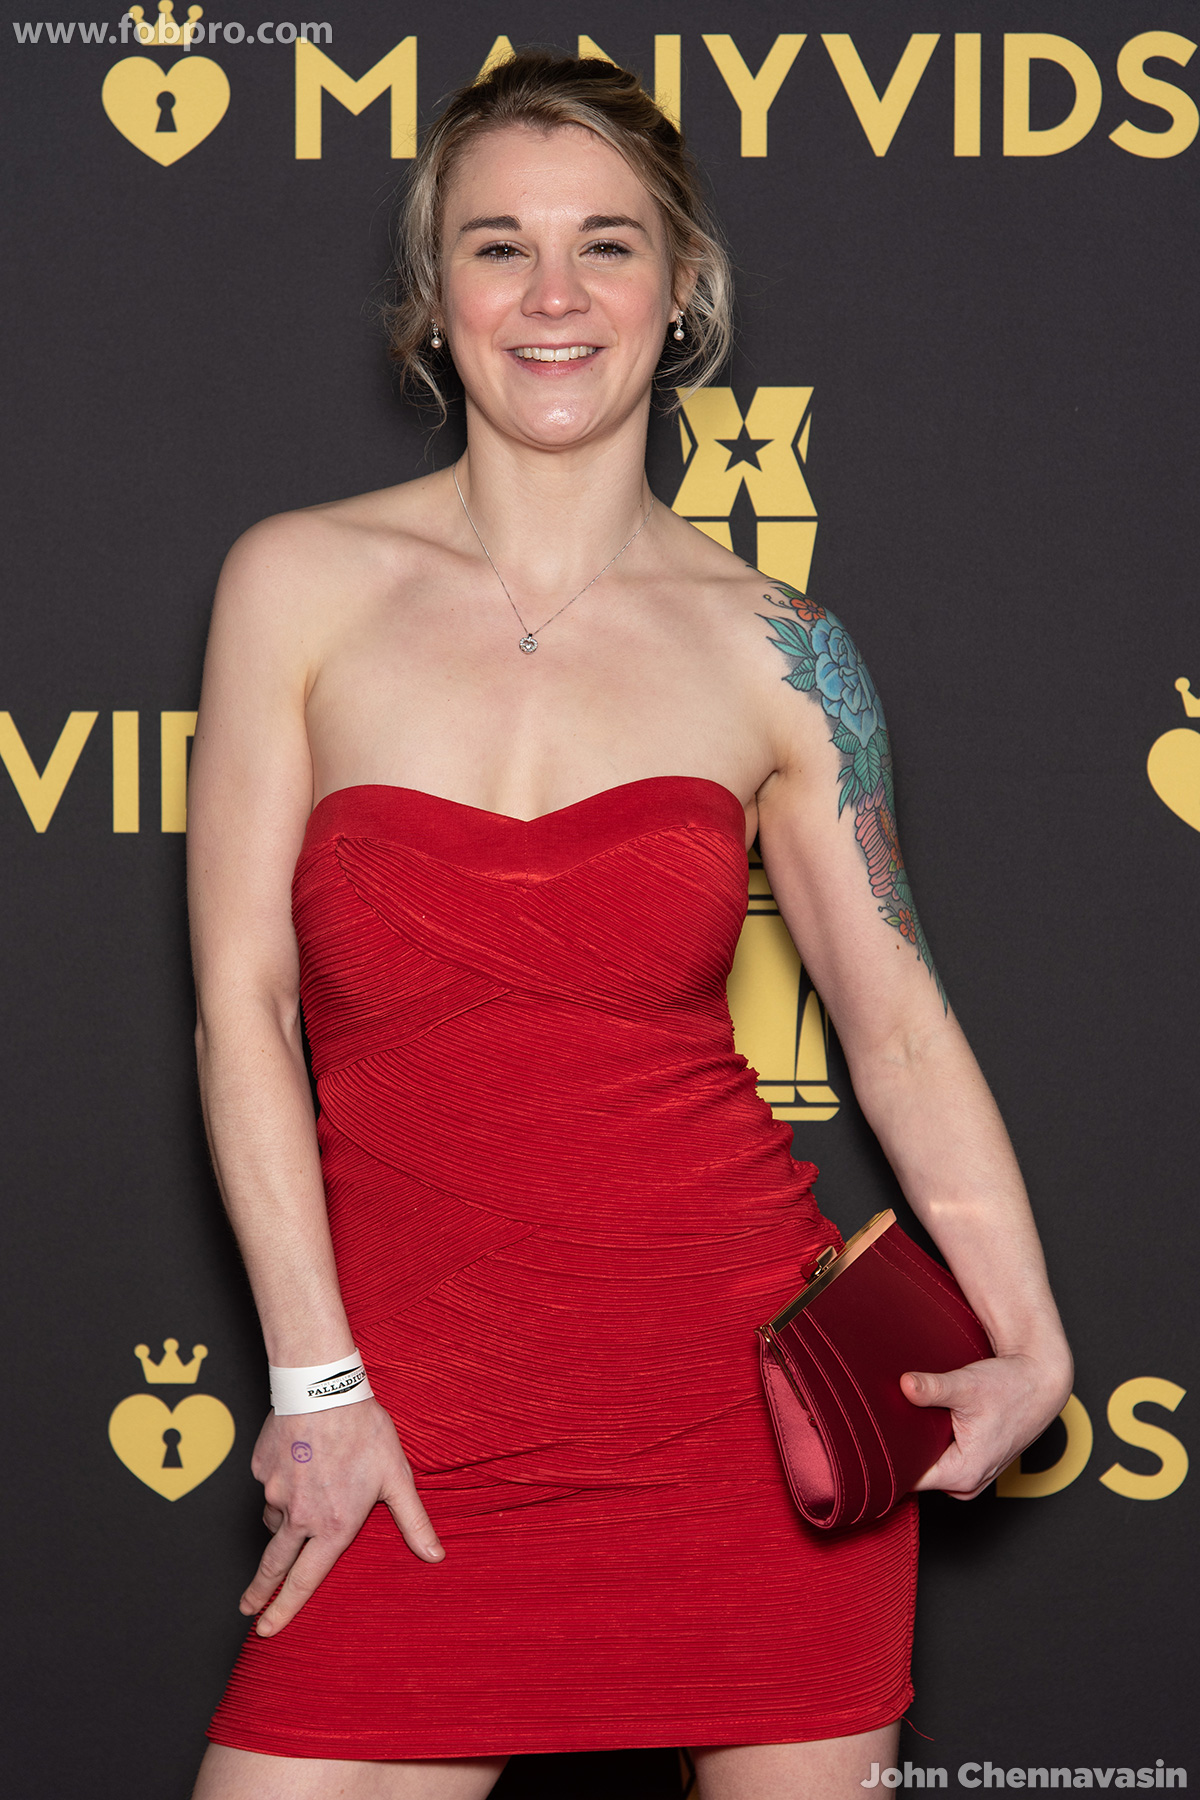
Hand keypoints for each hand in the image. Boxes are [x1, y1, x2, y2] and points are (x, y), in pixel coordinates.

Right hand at [241, 1399, 444, 1635]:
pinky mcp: (260, 1470)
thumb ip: (414, 1522)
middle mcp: (299, 1516)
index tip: (267, 1630)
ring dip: (281, 1526)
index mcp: (332, 1526)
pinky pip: (269, 1486)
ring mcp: (275, 1493)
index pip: (304, 1580)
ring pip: (274, 1521)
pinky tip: (298, 1464)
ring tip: (301, 1504)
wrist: (321, 1388)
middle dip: (259, 1593)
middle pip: (273, 1565)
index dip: (286, 1609)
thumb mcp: (396, 1477)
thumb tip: (436, 1556)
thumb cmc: (364, 1431)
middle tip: (248, 1611)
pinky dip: (280, 1485)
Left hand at [902, 1345, 1073, 1500]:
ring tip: (911, 1418)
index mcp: (963, 1474)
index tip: (874, 1434)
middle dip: (903, 1449)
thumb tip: (905, 1384)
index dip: (889, 1456)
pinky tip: (929, 1423)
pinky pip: (943, 1461)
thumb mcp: (967, 1386)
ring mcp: (973, 1477)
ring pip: (931, 1466)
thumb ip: (933, 1388)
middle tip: (887, 1419)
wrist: (1040, 1382)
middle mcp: (969, 1484)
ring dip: (920, 1446)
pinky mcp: (975, 1465)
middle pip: (918, 1473)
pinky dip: (935, 1444)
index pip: (908, 1478)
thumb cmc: (1009, 1387)